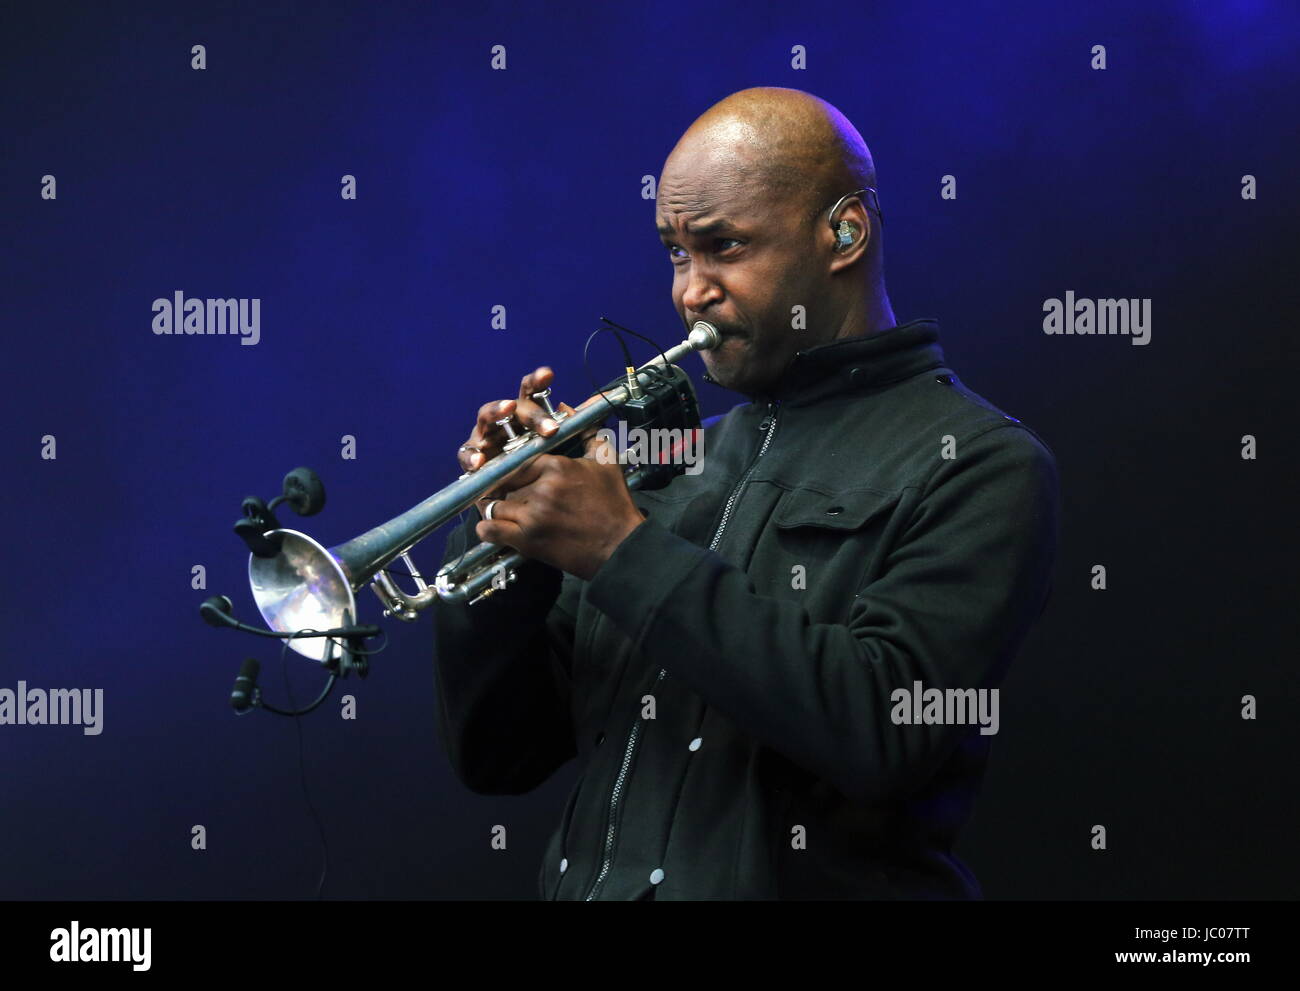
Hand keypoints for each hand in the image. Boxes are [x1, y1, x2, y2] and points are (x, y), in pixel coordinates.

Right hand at [456, 366, 601, 478]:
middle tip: (550, 427)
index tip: (548, 375)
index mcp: (526, 416)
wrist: (522, 505)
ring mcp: (486, 438)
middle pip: (513, 406)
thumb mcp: (565, 449)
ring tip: (507, 410)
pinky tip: (480, 460)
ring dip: (495, 413)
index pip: (531, 392)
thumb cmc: (542, 469)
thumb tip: (602, 400)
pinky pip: (467, 454)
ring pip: (486, 419)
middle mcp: (505, 422)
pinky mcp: (472, 459)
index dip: (537, 381)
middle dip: (531, 413)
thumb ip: (582, 425)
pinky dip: (471, 456)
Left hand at [474, 432, 645, 580]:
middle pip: (504, 481)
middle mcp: (542, 489)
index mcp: (557, 467)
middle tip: (506, 491)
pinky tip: (494, 527)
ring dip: (497, 507)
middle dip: (504, 486)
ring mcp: (532, 516)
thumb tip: (567, 408)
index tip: (513, 472)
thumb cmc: (615, 505)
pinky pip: (490, 530)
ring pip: (495, 504)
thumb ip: (586, 432)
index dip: (514, 466)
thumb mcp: (605, 461)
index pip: (518, 458)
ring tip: (505, 510)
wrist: (622, 547)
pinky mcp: (527, 540)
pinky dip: (487, 528)